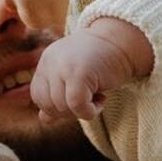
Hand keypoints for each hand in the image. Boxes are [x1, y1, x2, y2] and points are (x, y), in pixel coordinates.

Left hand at [29, 21, 155, 122]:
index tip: (76, 100)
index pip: (38, 96)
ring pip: (62, 107)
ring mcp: (63, 66)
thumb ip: (57, 96)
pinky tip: (101, 100)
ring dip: (82, 110)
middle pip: (48, 105)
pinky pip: (76, 105)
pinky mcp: (78, 73)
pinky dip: (89, 111)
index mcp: (47, 61)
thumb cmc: (101, 60)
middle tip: (89, 99)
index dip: (56, 107)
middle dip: (69, 111)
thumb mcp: (73, 77)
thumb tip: (43, 119)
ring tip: (97, 96)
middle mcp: (50, 62)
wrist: (123, 41)